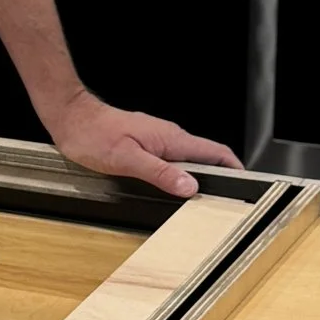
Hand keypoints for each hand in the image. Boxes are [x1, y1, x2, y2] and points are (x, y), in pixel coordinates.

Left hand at [43, 89, 242, 197]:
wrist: (72, 118)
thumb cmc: (93, 135)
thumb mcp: (128, 159)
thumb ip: (161, 173)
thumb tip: (190, 185)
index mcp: (171, 139)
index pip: (215, 151)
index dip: (234, 167)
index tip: (246, 184)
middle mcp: (169, 137)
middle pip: (206, 157)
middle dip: (220, 177)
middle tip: (225, 202)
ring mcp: (158, 140)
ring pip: (189, 161)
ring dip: (199, 178)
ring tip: (202, 201)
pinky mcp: (147, 145)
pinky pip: (173, 161)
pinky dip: (180, 176)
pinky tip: (173, 190)